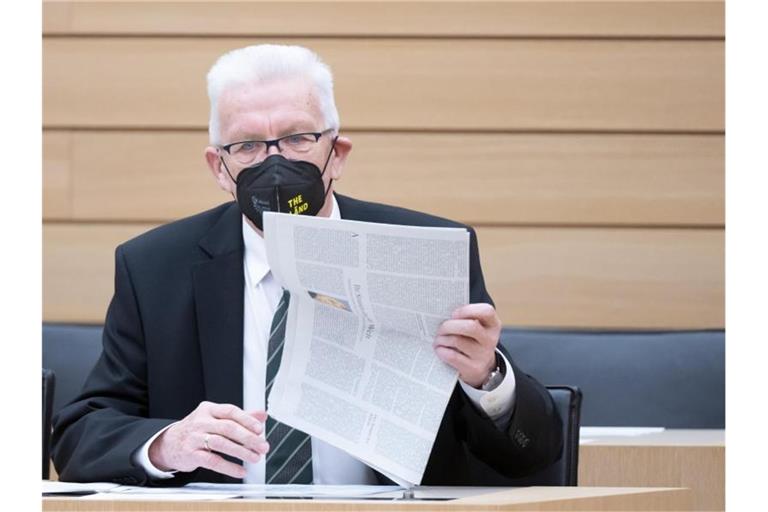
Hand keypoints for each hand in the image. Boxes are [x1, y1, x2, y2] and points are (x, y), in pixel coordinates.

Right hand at [148, 401, 269, 478]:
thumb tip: (262, 415)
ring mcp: (195, 438)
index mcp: (209, 410)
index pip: (230, 411)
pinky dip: (228, 467)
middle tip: (262, 446)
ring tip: (255, 458)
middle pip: (228, 428)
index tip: (260, 429)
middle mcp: (201, 422)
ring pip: (221, 444)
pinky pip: (212, 461)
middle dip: (248, 438)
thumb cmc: (197, 430)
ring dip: (241, 452)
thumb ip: (239, 417)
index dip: (247, 419)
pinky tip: (240, 470)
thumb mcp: (215, 418)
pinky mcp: (191, 454)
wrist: (170, 443)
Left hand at [433, 303, 501, 387]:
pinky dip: (441, 351)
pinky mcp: (473, 368)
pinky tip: (440, 349)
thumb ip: (465, 318)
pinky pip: (452, 356)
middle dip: (449, 326)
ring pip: (457, 341)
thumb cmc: (471, 340)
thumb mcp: (475, 327)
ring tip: (438, 340)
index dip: (467, 310)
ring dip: (442, 339)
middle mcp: (490, 339)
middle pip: (470, 327)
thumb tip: (442, 313)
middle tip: (440, 329)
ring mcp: (483, 355)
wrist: (480, 367)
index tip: (453, 314)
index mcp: (493, 324)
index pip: (486, 311)